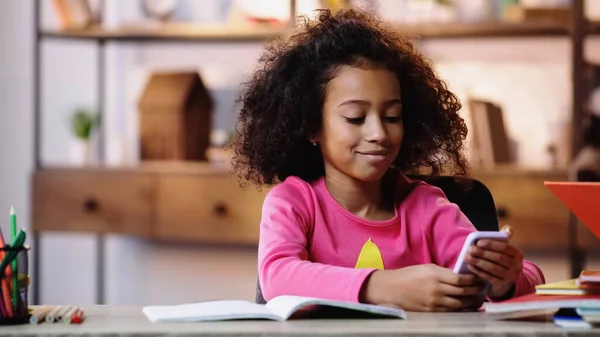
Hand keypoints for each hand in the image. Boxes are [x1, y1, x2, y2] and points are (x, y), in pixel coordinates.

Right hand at [361, 264, 486, 311]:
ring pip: (459, 304)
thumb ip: (442, 272)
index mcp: (434, 275)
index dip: (472, 280)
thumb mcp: (425, 268)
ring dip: (471, 302)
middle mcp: (436, 288)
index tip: (478, 278)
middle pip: (463, 292)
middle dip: (475, 291)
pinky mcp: (431, 311)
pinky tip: (466, 307)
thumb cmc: (407, 276)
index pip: (460, 279)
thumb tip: (460, 276)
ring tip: (477, 299)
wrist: (390, 288)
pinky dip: (460, 309)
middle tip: (483, 288)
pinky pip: (450, 311)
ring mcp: (434, 301)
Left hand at [465, 225, 523, 298]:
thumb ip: (504, 238)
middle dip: (483, 253)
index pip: (506, 247)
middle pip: (499, 258)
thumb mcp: (504, 250)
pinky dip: (478, 271)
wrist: (505, 280)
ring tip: (466, 257)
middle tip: (470, 249)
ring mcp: (511, 277)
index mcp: (518, 254)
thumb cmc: (501, 260)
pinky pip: (489, 277)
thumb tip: (508, 229)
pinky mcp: (503, 285)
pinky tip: (470, 266)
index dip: (492, 244)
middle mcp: (517, 266)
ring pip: (493, 268)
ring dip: (478, 262)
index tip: (479, 242)